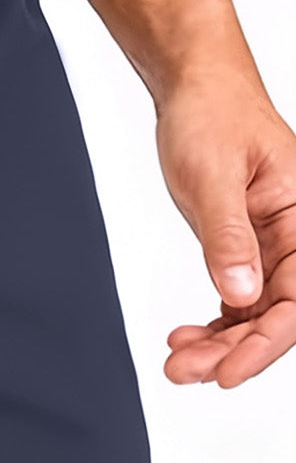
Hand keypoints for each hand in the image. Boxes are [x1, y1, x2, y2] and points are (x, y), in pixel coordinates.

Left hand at [157, 68, 295, 386]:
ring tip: (179, 361)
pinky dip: (215, 324)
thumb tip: (239, 293)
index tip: (229, 371)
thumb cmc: (214, 116)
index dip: (267, 342)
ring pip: (255, 313)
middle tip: (187, 371)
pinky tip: (187, 338)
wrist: (196, 90)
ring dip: (221, 344)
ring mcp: (271, 246)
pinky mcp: (246, 248)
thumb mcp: (215, 177)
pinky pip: (239, 300)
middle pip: (277, 314)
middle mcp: (295, 237)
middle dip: (234, 351)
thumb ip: (228, 237)